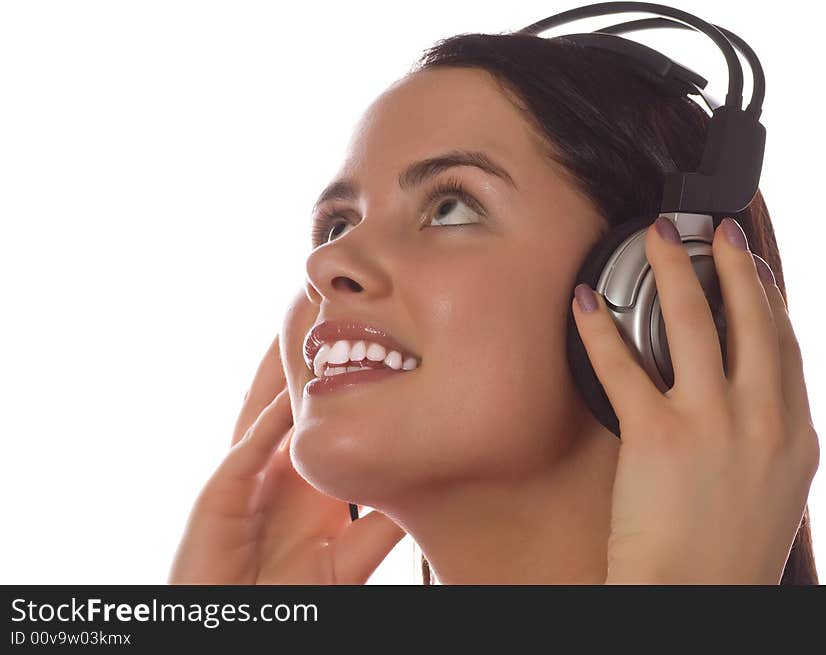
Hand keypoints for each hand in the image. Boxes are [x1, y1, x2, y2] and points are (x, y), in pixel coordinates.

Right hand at [168, 335, 404, 583]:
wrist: (244, 626)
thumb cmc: (291, 595)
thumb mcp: (350, 555)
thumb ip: (382, 524)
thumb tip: (426, 491)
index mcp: (304, 478)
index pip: (322, 419)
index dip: (343, 385)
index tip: (374, 350)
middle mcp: (275, 468)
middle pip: (290, 402)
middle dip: (306, 362)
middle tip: (332, 317)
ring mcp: (247, 474)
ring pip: (264, 411)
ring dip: (281, 372)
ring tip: (303, 328)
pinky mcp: (221, 493)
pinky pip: (248, 448)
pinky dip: (268, 421)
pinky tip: (289, 392)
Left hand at [572, 216, 819, 584]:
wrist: (699, 600)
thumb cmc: (730, 556)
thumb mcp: (774, 493)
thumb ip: (768, 443)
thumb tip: (752, 407)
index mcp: (795, 437)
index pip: (788, 348)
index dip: (770, 299)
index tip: (754, 271)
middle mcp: (762, 421)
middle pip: (753, 320)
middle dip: (735, 266)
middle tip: (720, 231)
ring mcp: (712, 425)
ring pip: (697, 324)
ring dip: (676, 271)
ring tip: (661, 238)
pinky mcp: (657, 437)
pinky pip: (623, 366)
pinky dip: (601, 328)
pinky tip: (589, 301)